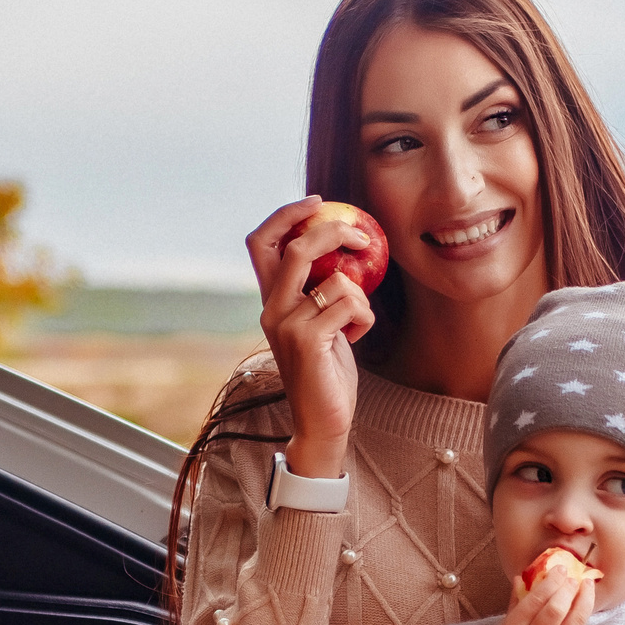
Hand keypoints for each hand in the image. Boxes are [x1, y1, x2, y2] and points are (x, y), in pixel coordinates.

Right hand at [248, 197, 375, 478]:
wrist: (322, 421)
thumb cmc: (327, 371)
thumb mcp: (320, 323)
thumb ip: (320, 290)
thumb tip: (345, 250)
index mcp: (270, 300)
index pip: (260, 242)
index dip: (285, 214)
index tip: (318, 203)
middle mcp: (271, 308)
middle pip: (299, 246)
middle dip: (335, 232)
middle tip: (363, 238)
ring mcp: (286, 324)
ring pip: (339, 281)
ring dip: (362, 297)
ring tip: (356, 323)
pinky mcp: (308, 340)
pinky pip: (352, 306)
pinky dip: (365, 318)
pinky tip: (356, 338)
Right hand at [493, 568, 593, 624]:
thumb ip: (515, 603)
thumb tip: (522, 576)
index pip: (533, 602)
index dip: (549, 583)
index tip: (559, 568)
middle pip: (555, 609)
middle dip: (567, 588)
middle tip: (572, 575)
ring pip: (573, 620)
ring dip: (583, 598)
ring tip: (587, 583)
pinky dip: (584, 612)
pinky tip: (586, 600)